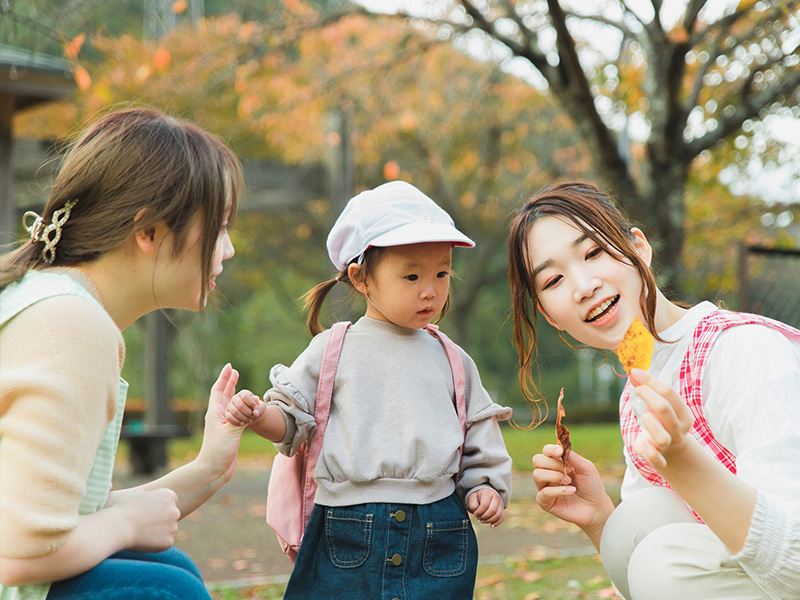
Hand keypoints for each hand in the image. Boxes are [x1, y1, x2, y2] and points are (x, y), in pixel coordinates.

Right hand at [111, 488, 179, 552]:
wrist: (118, 527)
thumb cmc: (123, 509)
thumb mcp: (137, 494)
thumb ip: (148, 496)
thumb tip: (149, 498)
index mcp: (168, 496)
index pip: (170, 501)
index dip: (159, 507)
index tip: (149, 512)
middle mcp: (175, 511)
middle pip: (171, 516)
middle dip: (161, 520)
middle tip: (145, 524)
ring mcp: (173, 527)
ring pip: (168, 530)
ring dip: (158, 532)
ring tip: (141, 532)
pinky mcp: (168, 542)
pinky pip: (164, 543)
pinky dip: (155, 544)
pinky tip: (143, 541)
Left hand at [196, 364, 244, 483]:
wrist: (214, 470)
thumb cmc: (218, 450)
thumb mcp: (231, 430)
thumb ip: (241, 417)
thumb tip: (251, 408)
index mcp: (215, 412)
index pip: (218, 390)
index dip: (224, 377)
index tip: (230, 366)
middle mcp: (218, 416)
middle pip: (223, 394)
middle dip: (229, 382)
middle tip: (235, 372)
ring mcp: (223, 424)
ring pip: (229, 404)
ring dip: (234, 393)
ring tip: (238, 386)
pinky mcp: (229, 433)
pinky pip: (235, 414)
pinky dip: (240, 406)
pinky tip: (244, 407)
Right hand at [226, 389, 265, 426]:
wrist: (251, 415)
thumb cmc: (255, 409)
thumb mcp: (259, 407)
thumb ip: (258, 409)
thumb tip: (256, 413)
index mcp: (243, 393)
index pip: (245, 396)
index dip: (251, 403)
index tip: (256, 408)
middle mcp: (235, 398)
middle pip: (240, 405)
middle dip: (248, 412)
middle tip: (253, 416)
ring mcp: (230, 405)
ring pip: (235, 412)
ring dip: (243, 418)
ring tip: (249, 420)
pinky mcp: (227, 413)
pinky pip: (229, 417)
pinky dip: (236, 421)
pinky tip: (242, 423)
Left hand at [467, 488, 503, 526]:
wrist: (484, 492)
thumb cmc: (477, 496)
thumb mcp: (472, 497)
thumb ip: (473, 505)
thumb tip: (477, 514)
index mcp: (487, 493)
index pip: (485, 505)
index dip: (479, 512)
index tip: (475, 514)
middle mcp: (495, 497)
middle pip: (493, 510)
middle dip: (484, 517)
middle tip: (479, 518)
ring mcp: (500, 503)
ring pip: (498, 515)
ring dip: (489, 520)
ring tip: (482, 521)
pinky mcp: (501, 509)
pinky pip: (501, 517)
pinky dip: (497, 523)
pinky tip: (491, 526)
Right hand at [532, 445, 613, 544]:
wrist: (596, 507)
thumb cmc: (591, 486)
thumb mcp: (586, 468)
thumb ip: (573, 457)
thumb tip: (560, 448)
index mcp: (556, 463)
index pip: (545, 451)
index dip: (550, 449)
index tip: (560, 452)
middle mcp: (548, 473)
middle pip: (537, 460)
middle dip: (552, 463)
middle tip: (569, 470)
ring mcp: (544, 487)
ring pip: (537, 474)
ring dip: (555, 475)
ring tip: (570, 481)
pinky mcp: (544, 502)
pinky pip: (544, 492)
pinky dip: (558, 490)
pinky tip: (571, 490)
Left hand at [629, 368, 694, 469]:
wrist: (671, 451)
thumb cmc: (662, 421)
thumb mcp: (657, 404)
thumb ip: (646, 388)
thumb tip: (633, 372)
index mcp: (683, 414)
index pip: (669, 392)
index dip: (650, 381)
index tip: (635, 373)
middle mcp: (678, 429)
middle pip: (664, 409)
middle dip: (648, 395)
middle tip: (638, 390)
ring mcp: (669, 445)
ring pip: (662, 437)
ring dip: (650, 425)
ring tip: (644, 417)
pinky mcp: (659, 459)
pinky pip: (656, 460)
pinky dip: (649, 452)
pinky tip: (642, 442)